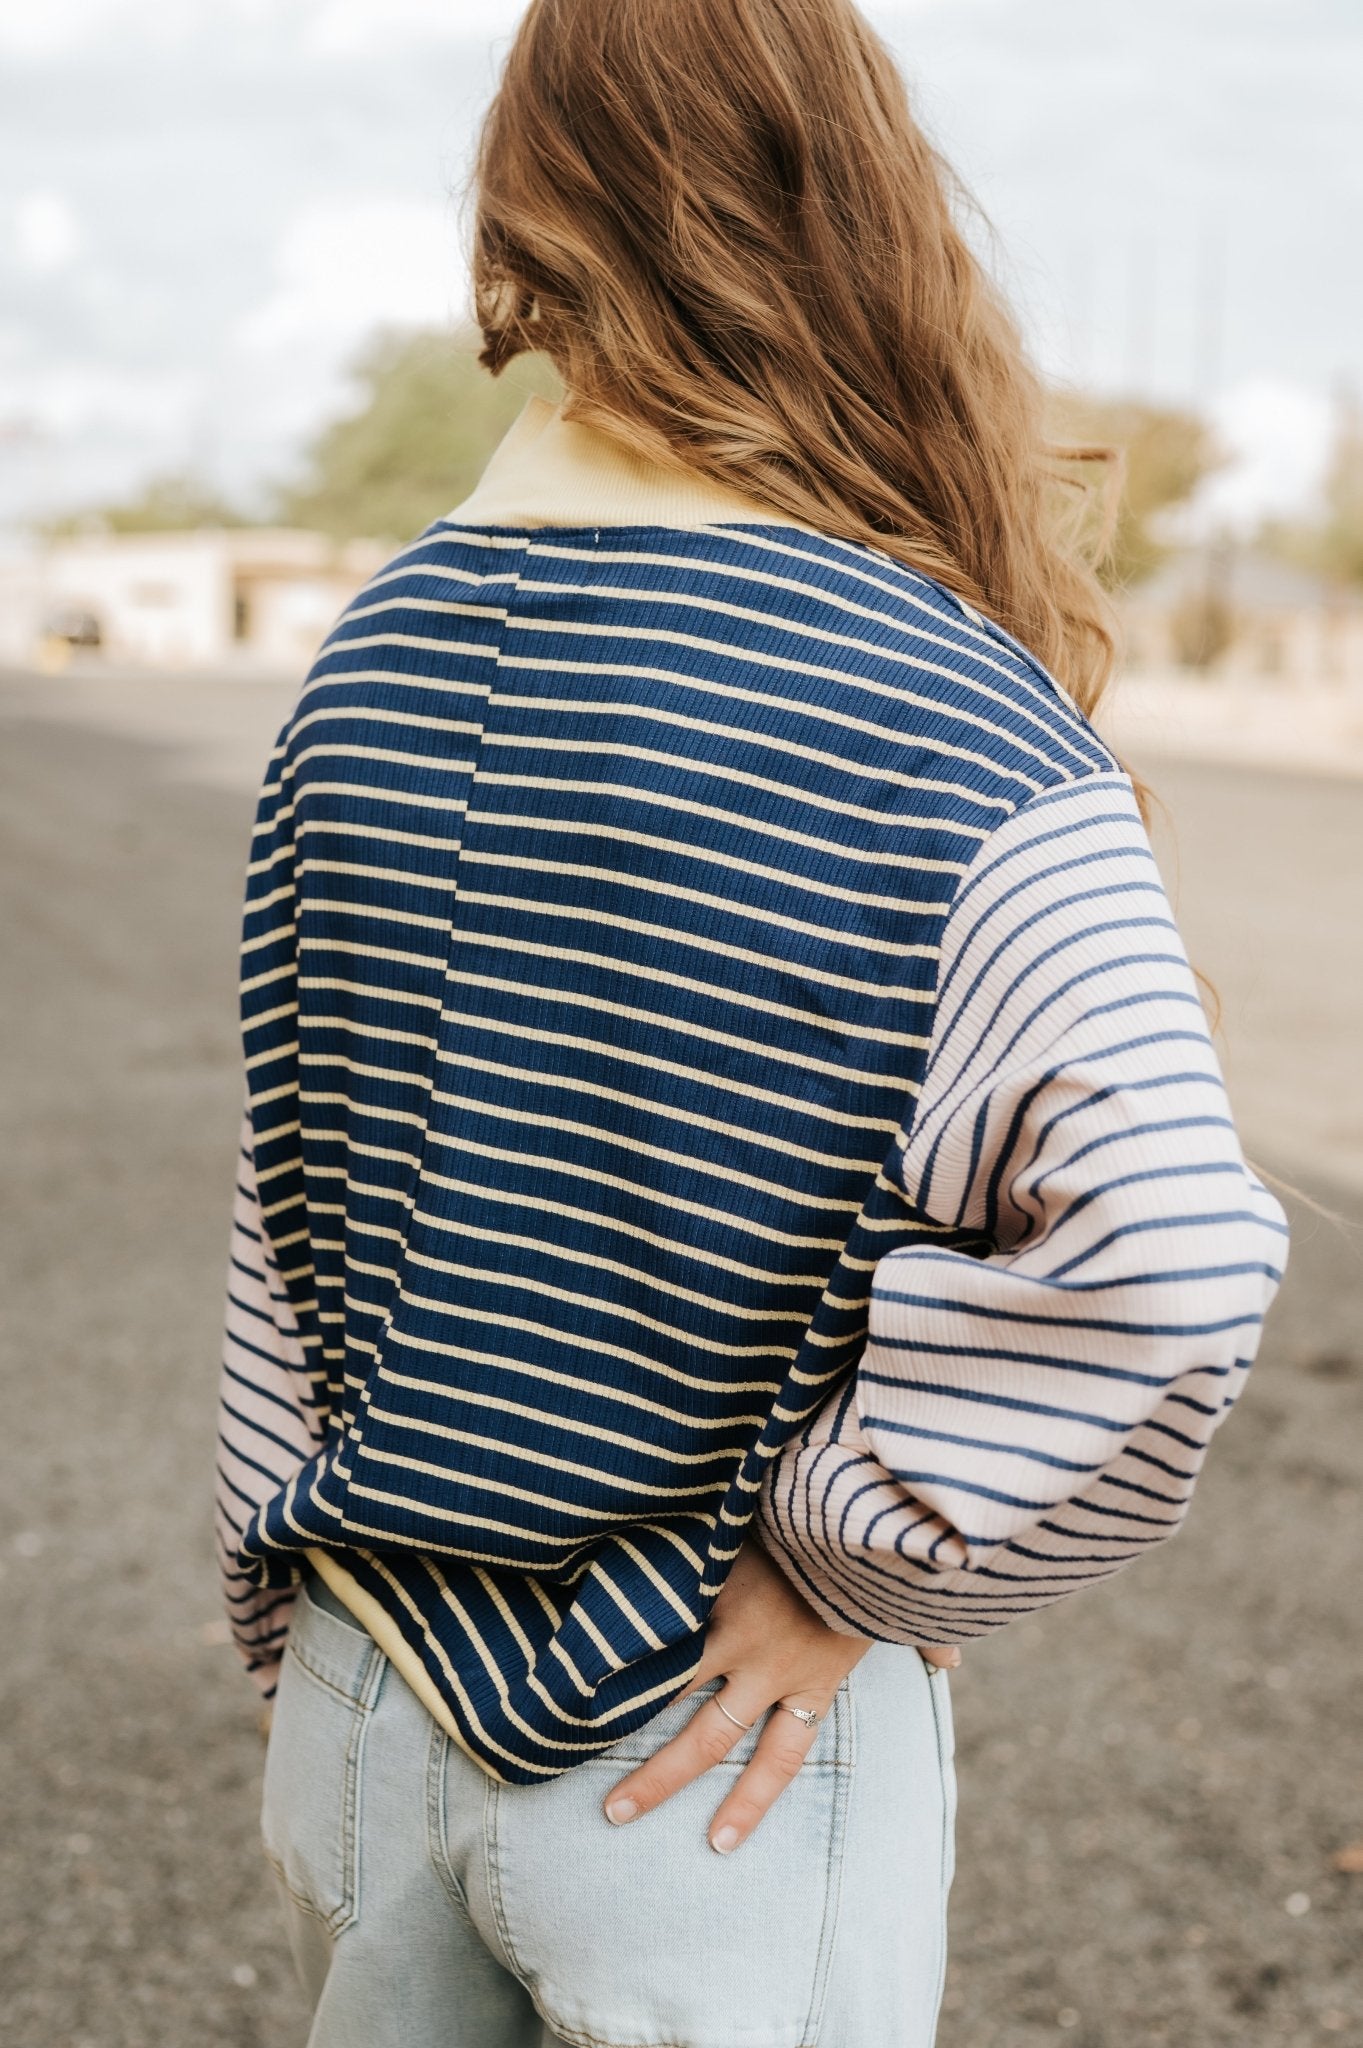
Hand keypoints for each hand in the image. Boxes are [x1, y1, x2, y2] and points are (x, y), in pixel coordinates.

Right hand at [601, 1537, 959, 1853]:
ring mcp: (730, 1628)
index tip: (719, 1844)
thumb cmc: (876, 1556)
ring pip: (668, 1686)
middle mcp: (767, 1667)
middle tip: (616, 1814)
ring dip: (620, 1714)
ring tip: (572, 1733)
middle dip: (660, 1782)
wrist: (848, 1503)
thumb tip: (949, 1660)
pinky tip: (580, 1654)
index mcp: (815, 1680)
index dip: (749, 1803)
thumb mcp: (898, 1609)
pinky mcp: (707, 1584)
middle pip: (707, 1741)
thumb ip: (920, 1639)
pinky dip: (624, 1638)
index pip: (780, 1760)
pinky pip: (660, 1622)